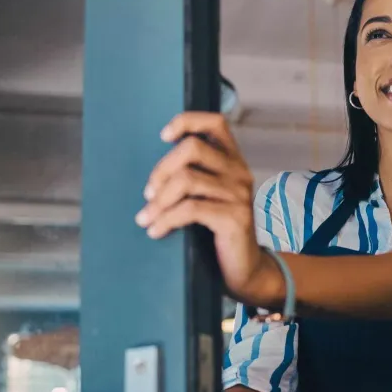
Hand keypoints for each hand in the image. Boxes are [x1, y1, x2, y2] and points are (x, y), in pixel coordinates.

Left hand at [135, 112, 280, 306]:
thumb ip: (194, 178)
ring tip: (146, 218)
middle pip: (193, 148)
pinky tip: (156, 231)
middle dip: (161, 170)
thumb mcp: (209, 198)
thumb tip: (153, 176)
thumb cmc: (219, 232)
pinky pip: (190, 209)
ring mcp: (239, 195)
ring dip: (158, 201)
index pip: (215, 123)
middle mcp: (239, 172)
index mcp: (233, 161)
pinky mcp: (234, 218)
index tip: (163, 136)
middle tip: (147, 194)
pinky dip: (166, 220)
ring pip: (187, 180)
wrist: (245, 270)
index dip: (187, 121)